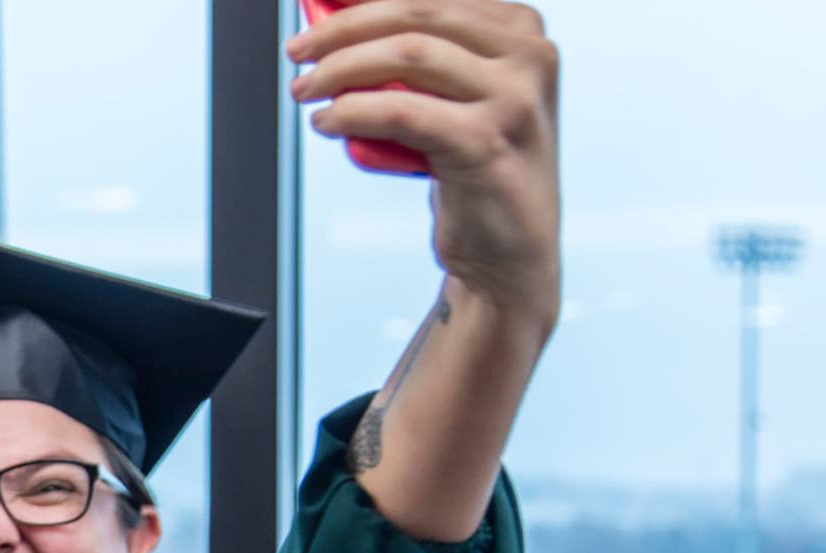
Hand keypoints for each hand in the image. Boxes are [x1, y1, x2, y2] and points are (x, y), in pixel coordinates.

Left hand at [290, 0, 560, 333]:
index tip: (314, 11)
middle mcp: (529, 56)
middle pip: (417, 16)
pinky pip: (402, 112)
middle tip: (297, 53)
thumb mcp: (451, 100)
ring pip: (408, 54)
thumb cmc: (471, 170)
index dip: (363, 1)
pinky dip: (353, 111)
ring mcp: (516, 99)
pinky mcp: (489, 142)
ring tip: (304, 91)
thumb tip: (331, 26)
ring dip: (340, 69)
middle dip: (343, 29)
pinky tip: (326, 122)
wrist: (506, 253)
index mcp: (521, 31)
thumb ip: (417, 60)